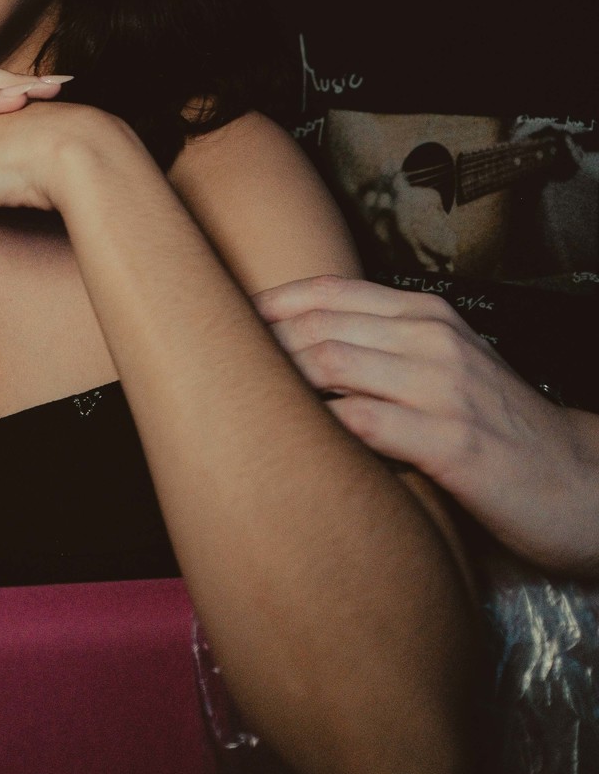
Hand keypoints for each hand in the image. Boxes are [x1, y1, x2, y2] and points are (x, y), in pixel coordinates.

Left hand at [256, 274, 598, 573]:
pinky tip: (294, 441)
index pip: (328, 292)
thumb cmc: (502, 429)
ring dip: (279, 381)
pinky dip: (321, 428)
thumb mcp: (446, 369)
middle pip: (318, 326)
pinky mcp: (452, 442)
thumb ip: (386, 350)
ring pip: (332, 364)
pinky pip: (366, 423)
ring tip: (238, 400)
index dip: (269, 303)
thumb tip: (301, 351)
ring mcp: (443, 388)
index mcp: (426, 316)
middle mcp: (432, 339)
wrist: (581, 481)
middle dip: (259, 344)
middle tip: (213, 365)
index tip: (223, 320)